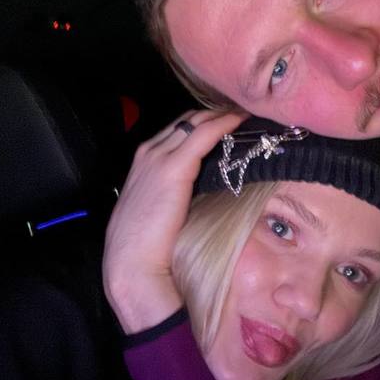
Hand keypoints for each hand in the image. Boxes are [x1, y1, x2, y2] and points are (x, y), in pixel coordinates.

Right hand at [104, 109, 247, 333]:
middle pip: (187, 120)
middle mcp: (148, 152)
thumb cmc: (146, 246)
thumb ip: (174, 192)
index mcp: (142, 161)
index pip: (177, 130)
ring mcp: (159, 157)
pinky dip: (224, 124)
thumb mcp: (157, 209)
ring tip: (247, 116)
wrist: (132, 264)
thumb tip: (203, 188)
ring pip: (196, 122)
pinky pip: (204, 135)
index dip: (204, 123)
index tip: (229, 123)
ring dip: (222, 116)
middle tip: (244, 116)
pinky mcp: (174, 168)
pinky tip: (241, 122)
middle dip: (215, 115)